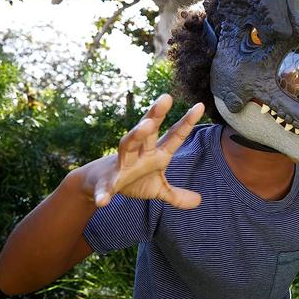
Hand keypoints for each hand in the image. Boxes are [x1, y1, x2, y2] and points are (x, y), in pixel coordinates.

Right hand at [83, 94, 204, 207]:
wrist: (98, 184)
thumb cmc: (133, 180)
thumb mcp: (158, 189)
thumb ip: (177, 195)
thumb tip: (199, 201)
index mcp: (156, 154)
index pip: (174, 136)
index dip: (186, 122)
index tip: (200, 106)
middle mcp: (139, 153)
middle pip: (148, 131)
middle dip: (156, 115)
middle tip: (166, 97)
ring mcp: (122, 164)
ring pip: (128, 144)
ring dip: (136, 135)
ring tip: (146, 126)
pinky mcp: (107, 181)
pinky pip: (105, 187)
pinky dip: (103, 193)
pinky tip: (104, 201)